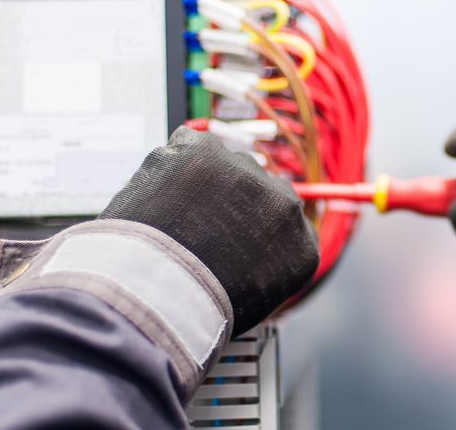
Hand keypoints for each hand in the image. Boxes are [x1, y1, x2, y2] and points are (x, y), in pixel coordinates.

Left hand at [100, 127, 318, 334]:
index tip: (235, 235)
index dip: (256, 226)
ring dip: (203, 183)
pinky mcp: (203, 152)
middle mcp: (283, 204)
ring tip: (173, 217)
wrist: (154, 292)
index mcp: (301, 245)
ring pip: (225, 166)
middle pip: (259, 189)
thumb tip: (249, 251)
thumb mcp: (254, 300)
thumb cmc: (196, 308)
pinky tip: (161, 196)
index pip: (288, 223)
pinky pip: (188, 146)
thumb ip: (265, 265)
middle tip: (197, 228)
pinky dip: (172, 164)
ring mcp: (245, 174)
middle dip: (231, 202)